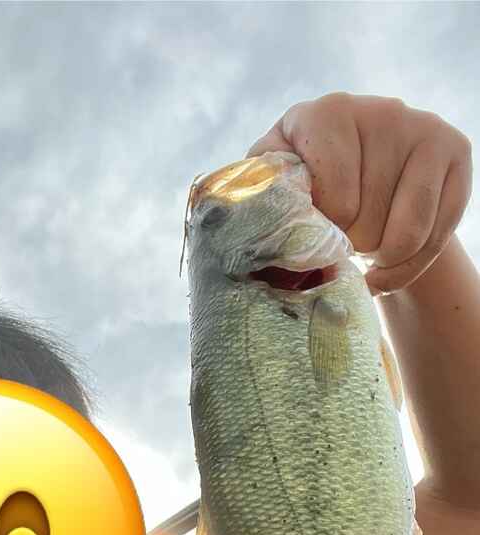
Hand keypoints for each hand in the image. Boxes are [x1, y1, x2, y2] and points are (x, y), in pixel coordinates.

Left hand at [245, 92, 471, 295]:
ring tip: (362, 249)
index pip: (334, 198)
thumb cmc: (305, 192)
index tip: (314, 228)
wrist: (363, 189)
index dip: (324, 230)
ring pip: (404, 236)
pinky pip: (434, 237)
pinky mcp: (455, 152)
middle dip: (348, 245)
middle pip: (365, 221)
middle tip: (339, 238)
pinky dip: (405, 268)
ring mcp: (421, 128)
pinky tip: (386, 262)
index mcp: (322, 114)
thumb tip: (235, 223)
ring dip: (379, 259)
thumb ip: (259, 197)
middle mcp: (378, 110)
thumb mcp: (274, 189)